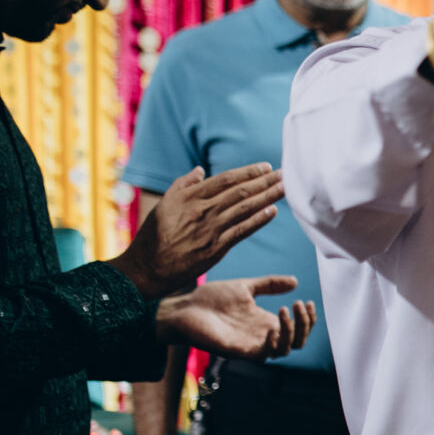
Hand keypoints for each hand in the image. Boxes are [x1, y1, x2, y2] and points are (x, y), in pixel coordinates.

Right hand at [111, 164, 285, 296]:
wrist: (147, 267)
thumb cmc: (155, 234)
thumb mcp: (164, 204)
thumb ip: (183, 185)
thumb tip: (201, 170)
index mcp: (190, 197)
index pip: (226, 179)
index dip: (248, 172)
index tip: (266, 167)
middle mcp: (202, 210)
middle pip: (241, 191)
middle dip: (266, 181)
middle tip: (286, 172)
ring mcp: (210, 229)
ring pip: (245, 209)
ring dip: (268, 197)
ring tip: (286, 187)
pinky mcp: (216, 248)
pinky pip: (242, 231)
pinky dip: (258, 220)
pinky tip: (273, 211)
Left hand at [155, 277, 315, 359]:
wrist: (183, 308)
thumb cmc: (209, 299)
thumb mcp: (245, 287)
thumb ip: (269, 285)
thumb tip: (294, 281)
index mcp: (264, 322)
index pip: (297, 329)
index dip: (307, 319)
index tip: (305, 301)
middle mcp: (261, 336)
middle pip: (297, 341)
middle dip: (304, 324)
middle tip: (298, 304)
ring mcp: (251, 344)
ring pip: (285, 350)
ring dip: (292, 331)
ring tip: (285, 311)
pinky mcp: (239, 351)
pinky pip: (264, 355)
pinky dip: (274, 343)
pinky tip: (272, 327)